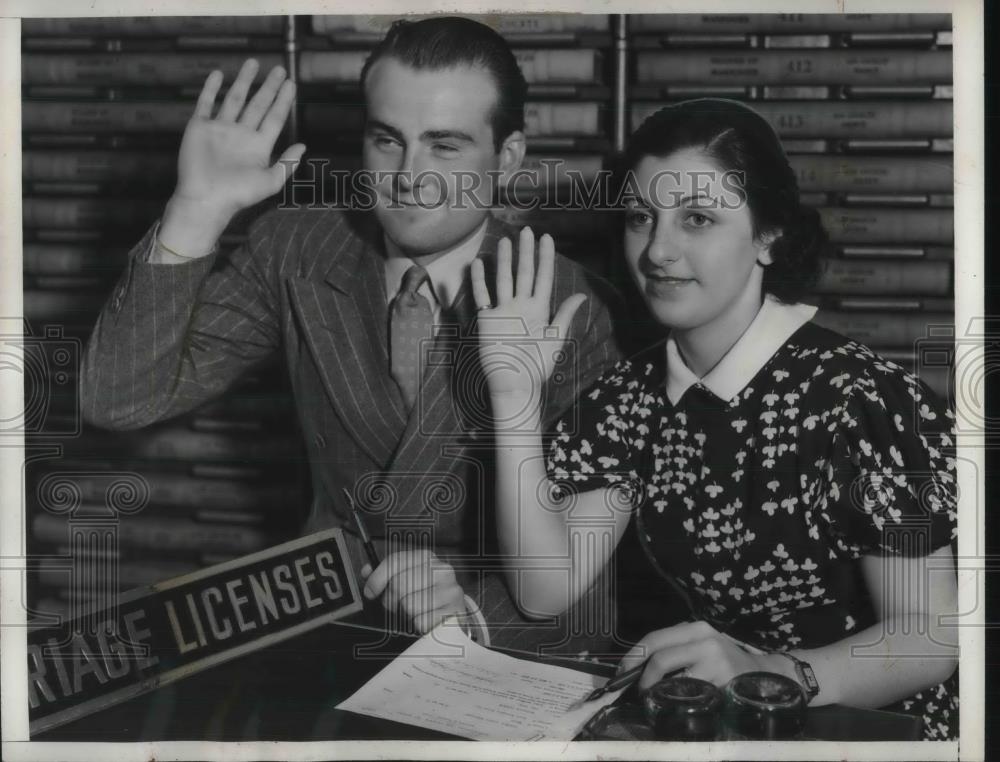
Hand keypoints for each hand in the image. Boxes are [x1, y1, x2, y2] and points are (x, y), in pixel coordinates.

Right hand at [170, 58, 305, 226]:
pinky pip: (206, 103)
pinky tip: (219, 75)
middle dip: (268, 87)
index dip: (283, 101)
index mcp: (259, 146)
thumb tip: (303, 146)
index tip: (291, 84)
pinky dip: (211, 89)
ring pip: (234, 99)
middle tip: (279, 70)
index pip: (274, 117)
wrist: (205, 199)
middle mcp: (241, 134)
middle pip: (258, 104)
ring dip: (244, 81)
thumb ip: (287, 164)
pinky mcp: (199, 127)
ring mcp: (220, 129)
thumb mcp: (270, 181)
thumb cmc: (238, 195)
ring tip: (253, 63)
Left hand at [361, 550, 466, 634]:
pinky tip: (426, 619)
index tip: (370, 592)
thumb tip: (366, 571)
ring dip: (406, 614)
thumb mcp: (407, 579)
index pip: (396, 561)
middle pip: (399, 584)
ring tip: (415, 612)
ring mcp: (451, 589)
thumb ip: (385, 574)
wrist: (454, 612)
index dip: (377, 578)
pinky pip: (421, 622)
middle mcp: (441, 569)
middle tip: (397, 606)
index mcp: (427, 558)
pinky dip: (418, 625)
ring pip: (409, 604)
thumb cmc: (426, 595)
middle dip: (391, 600)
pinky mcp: (454, 611)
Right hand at [471, 227, 586, 399]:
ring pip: (503, 280)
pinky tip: (478, 264)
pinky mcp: (488, 319)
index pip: (542, 277)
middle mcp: (521, 306)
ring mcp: (504, 311)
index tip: (546, 238)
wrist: (515, 383)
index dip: (545, 258)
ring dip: (504, 261)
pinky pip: (482, 295)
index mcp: (539, 309)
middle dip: (525, 253)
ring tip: (505, 242)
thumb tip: (581, 296)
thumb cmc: (536, 366)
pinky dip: (479, 280)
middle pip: (523, 273)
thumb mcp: (555, 339)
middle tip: (526, 231)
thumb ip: (564, 315)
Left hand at [617, 621, 772, 691]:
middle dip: (641, 676)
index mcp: (695, 628)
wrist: (762, 675)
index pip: (655, 638)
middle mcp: (704, 639)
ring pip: (672, 677)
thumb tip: (636, 665)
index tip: (622, 671)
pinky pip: (689, 693)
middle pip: (659, 656)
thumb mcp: (700, 647)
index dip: (633, 656)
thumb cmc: (723, 662)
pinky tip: (677, 702)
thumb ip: (675, 650)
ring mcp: (714, 660)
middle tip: (636, 690)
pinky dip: (676, 699)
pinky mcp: (721, 681)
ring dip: (657, 690)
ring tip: (655, 697)